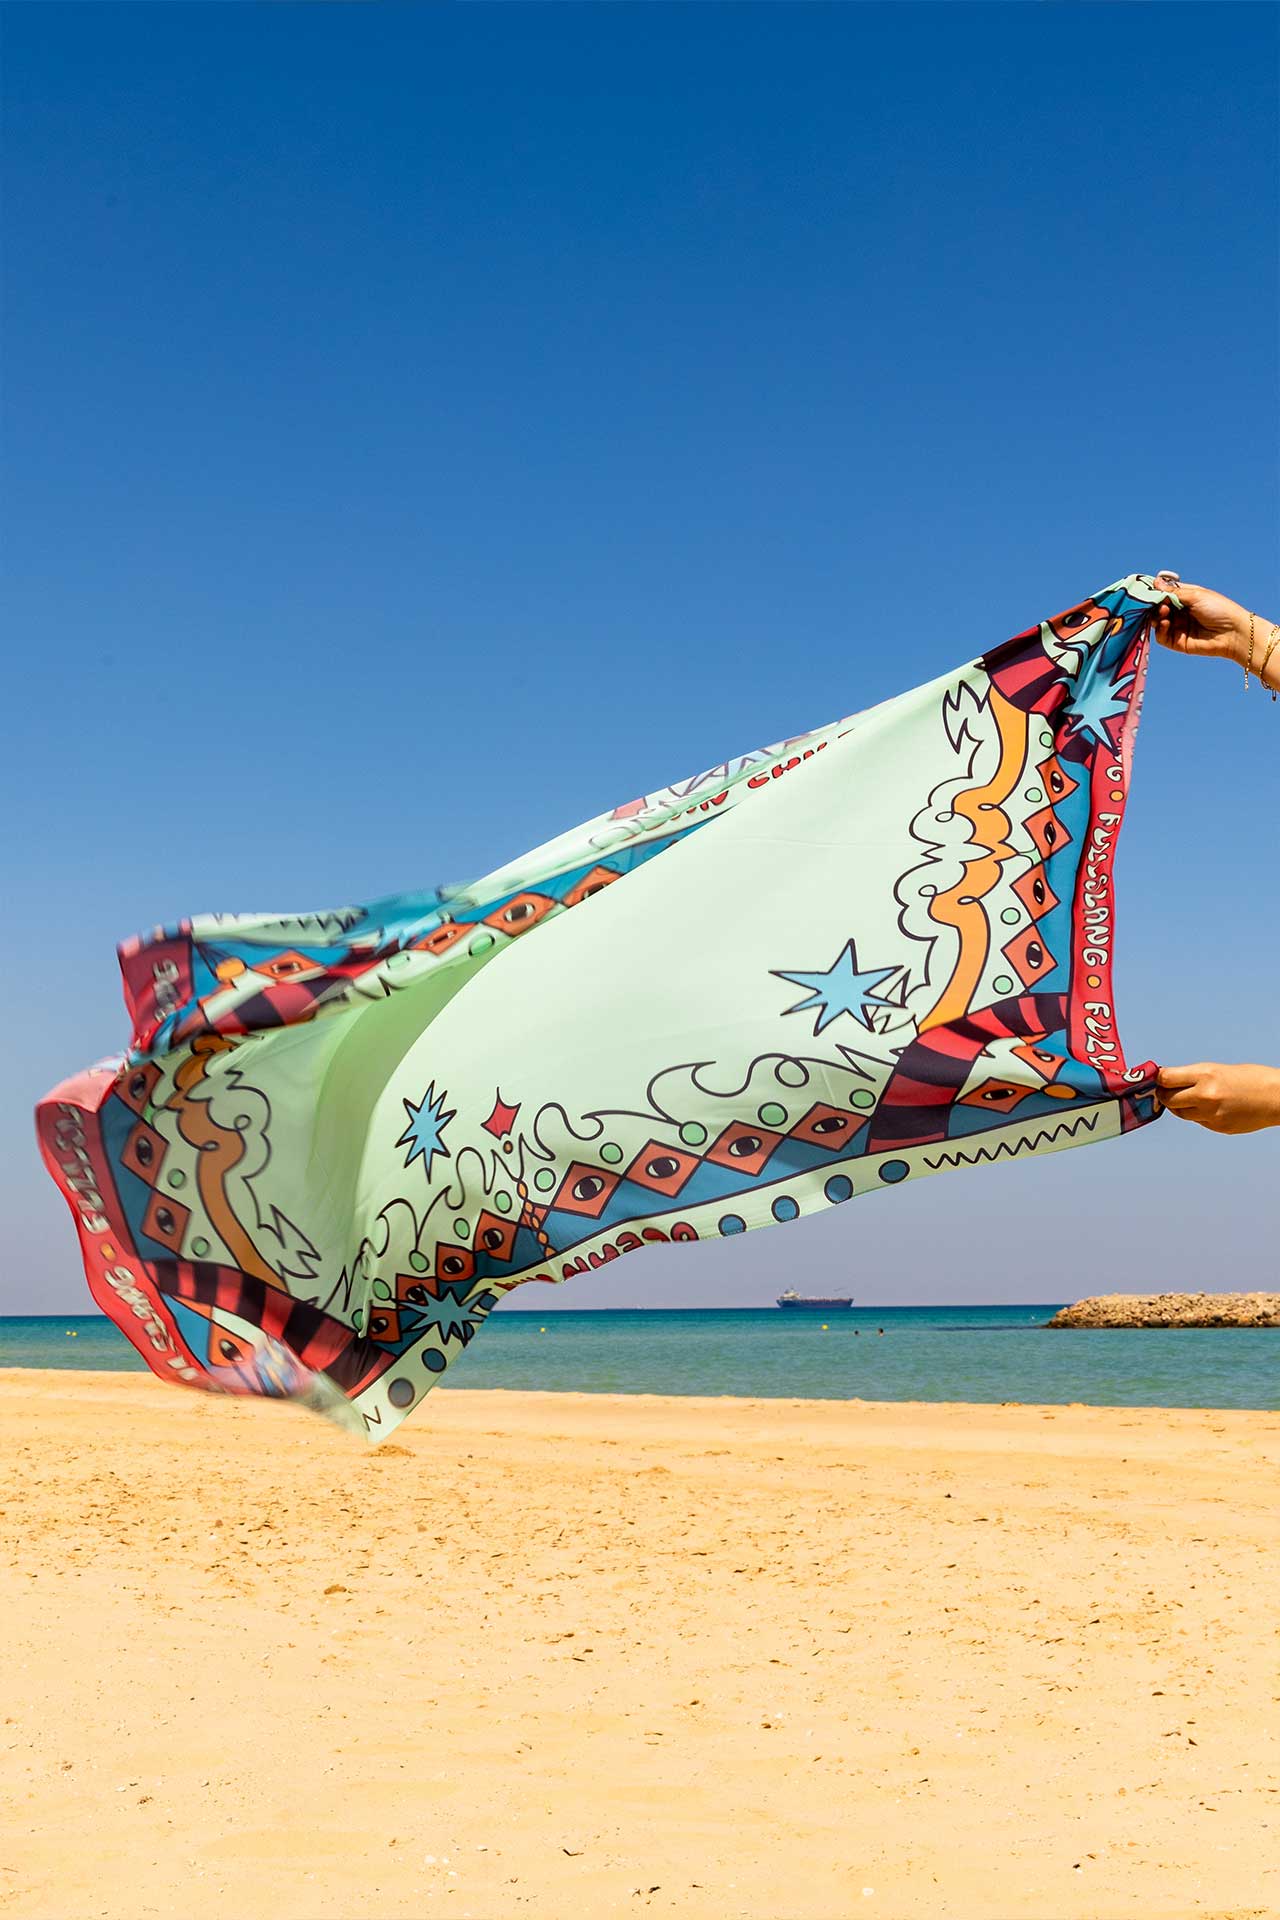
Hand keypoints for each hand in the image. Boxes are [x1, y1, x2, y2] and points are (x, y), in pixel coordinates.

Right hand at [1152, 581, 1253, 667]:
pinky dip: (1160, 629)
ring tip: (1163, 611)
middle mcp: (1180, 612)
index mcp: (1186, 598)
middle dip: (1154, 604)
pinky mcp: (1178, 642)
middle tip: (1157, 602)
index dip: (1156, 591)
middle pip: (1158, 607)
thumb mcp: (1196, 596)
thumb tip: (1155, 582)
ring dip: (1156, 615)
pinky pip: (1161, 636)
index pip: (1165, 593)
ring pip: (1157, 621)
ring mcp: (1178, 627)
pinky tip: (1166, 623)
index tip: (1148, 589)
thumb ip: (1173, 592)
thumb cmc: (1219, 609)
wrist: (1233, 633)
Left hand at [1156, 1062, 1279, 1134]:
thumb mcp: (1219, 1069)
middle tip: (1165, 1090)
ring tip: (1184, 1099)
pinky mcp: (1217, 1127)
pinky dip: (1197, 1114)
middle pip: (1168, 1098)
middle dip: (1164, 1094)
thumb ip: (1194, 1077)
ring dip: (1178, 1106)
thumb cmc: (1251, 1078)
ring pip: (1180, 1113)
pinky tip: (1207, 1108)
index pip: (1166, 1078)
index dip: (1159, 1078)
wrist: (1278, 1098)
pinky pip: (1197, 1121)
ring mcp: (1211, 1114)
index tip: (1159, 1078)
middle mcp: (1205, 1095)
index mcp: (1205, 1075)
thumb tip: (1170, 1081)